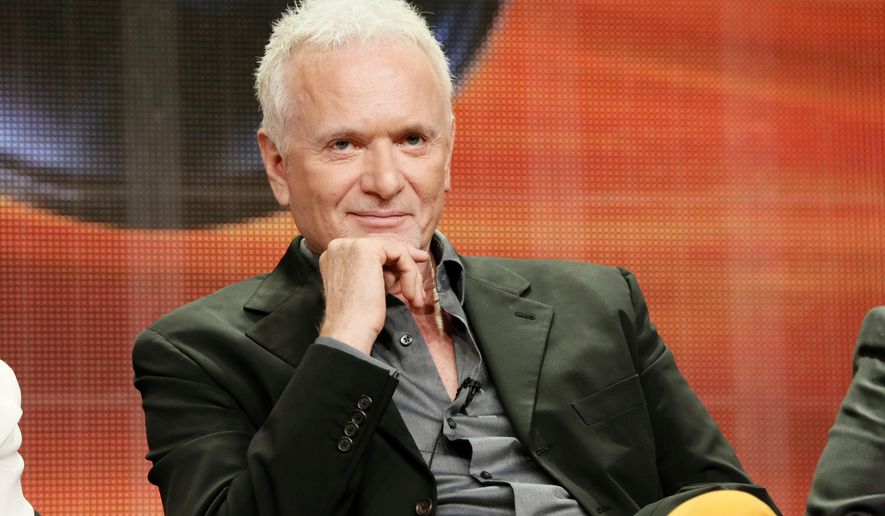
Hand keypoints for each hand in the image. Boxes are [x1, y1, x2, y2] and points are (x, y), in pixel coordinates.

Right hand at [318, 237, 429, 353]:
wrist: (349, 331)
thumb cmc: (357, 317)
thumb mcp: (369, 285)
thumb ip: (381, 270)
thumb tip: (406, 260)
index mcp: (335, 255)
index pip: (374, 250)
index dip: (396, 261)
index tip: (414, 271)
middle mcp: (339, 246)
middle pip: (385, 248)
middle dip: (408, 265)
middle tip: (421, 283)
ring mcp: (351, 245)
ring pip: (395, 251)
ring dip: (412, 275)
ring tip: (416, 298)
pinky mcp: (366, 249)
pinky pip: (401, 255)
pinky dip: (411, 275)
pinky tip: (410, 295)